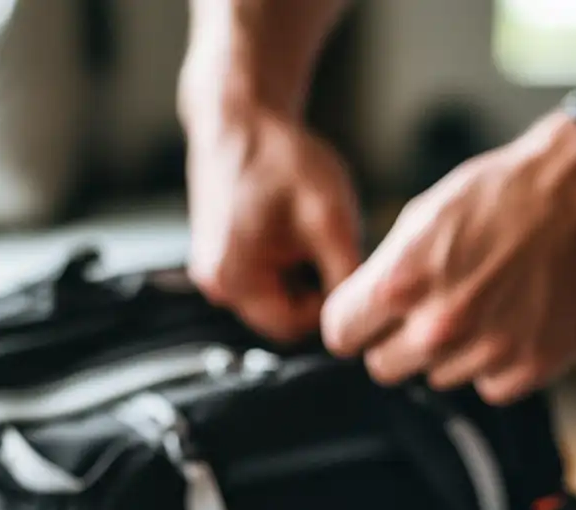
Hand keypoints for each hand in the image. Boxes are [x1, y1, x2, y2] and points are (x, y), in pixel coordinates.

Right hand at [183, 95, 360, 341]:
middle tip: (327, 245)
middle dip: (313, 289)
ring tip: (307, 231)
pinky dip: (285, 263)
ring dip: (300, 275)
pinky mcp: (220, 259)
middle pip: (283, 317)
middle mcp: (216, 283)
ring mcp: (214, 272)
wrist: (240, 116)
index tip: (342, 267)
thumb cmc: (279, 157)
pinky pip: (263, 280)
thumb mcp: (329, 218)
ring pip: (275, 299)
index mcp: (234, 279)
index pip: (295, 328)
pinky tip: (291, 229)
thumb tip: (362, 312)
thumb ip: (346, 274)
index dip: (328, 305)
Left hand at [321, 113, 575, 403]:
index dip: (355, 324)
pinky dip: (499, 364)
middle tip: (433, 308)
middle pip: (385, 367)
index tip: (369, 319)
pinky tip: (517, 321)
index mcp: (400, 284)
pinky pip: (490, 386)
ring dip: (454, 352)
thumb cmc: (506, 192)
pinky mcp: (530, 367)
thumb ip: (389, 276)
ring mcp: (486, 352)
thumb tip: (367, 315)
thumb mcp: (424, 217)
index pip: (341, 336)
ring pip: (440, 377)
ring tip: (487, 302)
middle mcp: (439, 327)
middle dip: (400, 342)